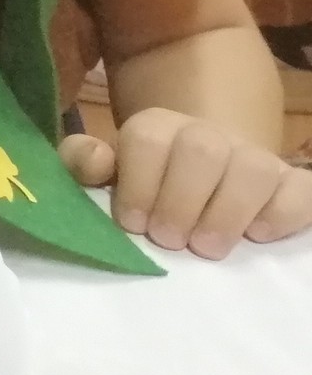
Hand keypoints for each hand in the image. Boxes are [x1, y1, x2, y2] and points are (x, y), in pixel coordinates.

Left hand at [62, 109, 311, 257]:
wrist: (203, 180)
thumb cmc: (147, 187)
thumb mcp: (107, 176)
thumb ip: (84, 164)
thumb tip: (94, 158)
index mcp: (157, 127)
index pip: (147, 138)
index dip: (138, 184)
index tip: (134, 224)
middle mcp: (208, 135)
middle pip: (201, 149)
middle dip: (181, 200)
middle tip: (170, 240)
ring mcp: (253, 157)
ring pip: (253, 167)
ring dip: (228, 211)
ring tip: (207, 247)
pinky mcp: (290, 183)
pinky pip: (301, 190)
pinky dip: (283, 213)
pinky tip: (259, 235)